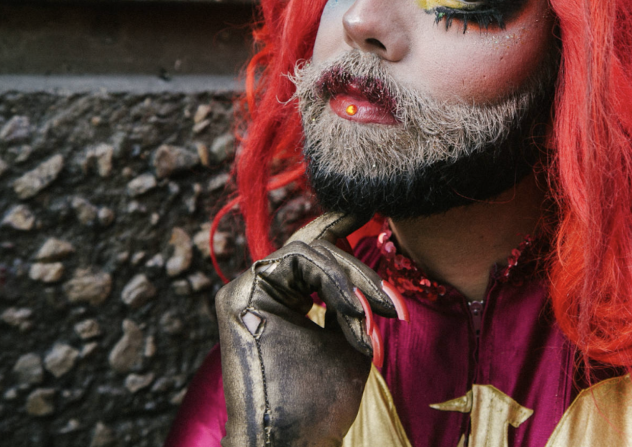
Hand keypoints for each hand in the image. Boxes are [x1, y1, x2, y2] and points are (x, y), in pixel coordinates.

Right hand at [215, 213, 406, 446]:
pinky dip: (332, 281)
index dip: (339, 223)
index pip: (312, 248)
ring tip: (374, 312)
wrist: (293, 441)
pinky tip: (350, 309)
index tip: (370, 209)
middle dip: (361, 270)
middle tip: (391, 302)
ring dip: (351, 278)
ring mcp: (248, 290)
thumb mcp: (348, 342)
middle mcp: (263, 289)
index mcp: (284, 297)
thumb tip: (366, 275)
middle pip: (318, 248)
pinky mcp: (240, 295)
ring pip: (311, 249)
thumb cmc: (319, 403)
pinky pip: (297, 259)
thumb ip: (350, 304)